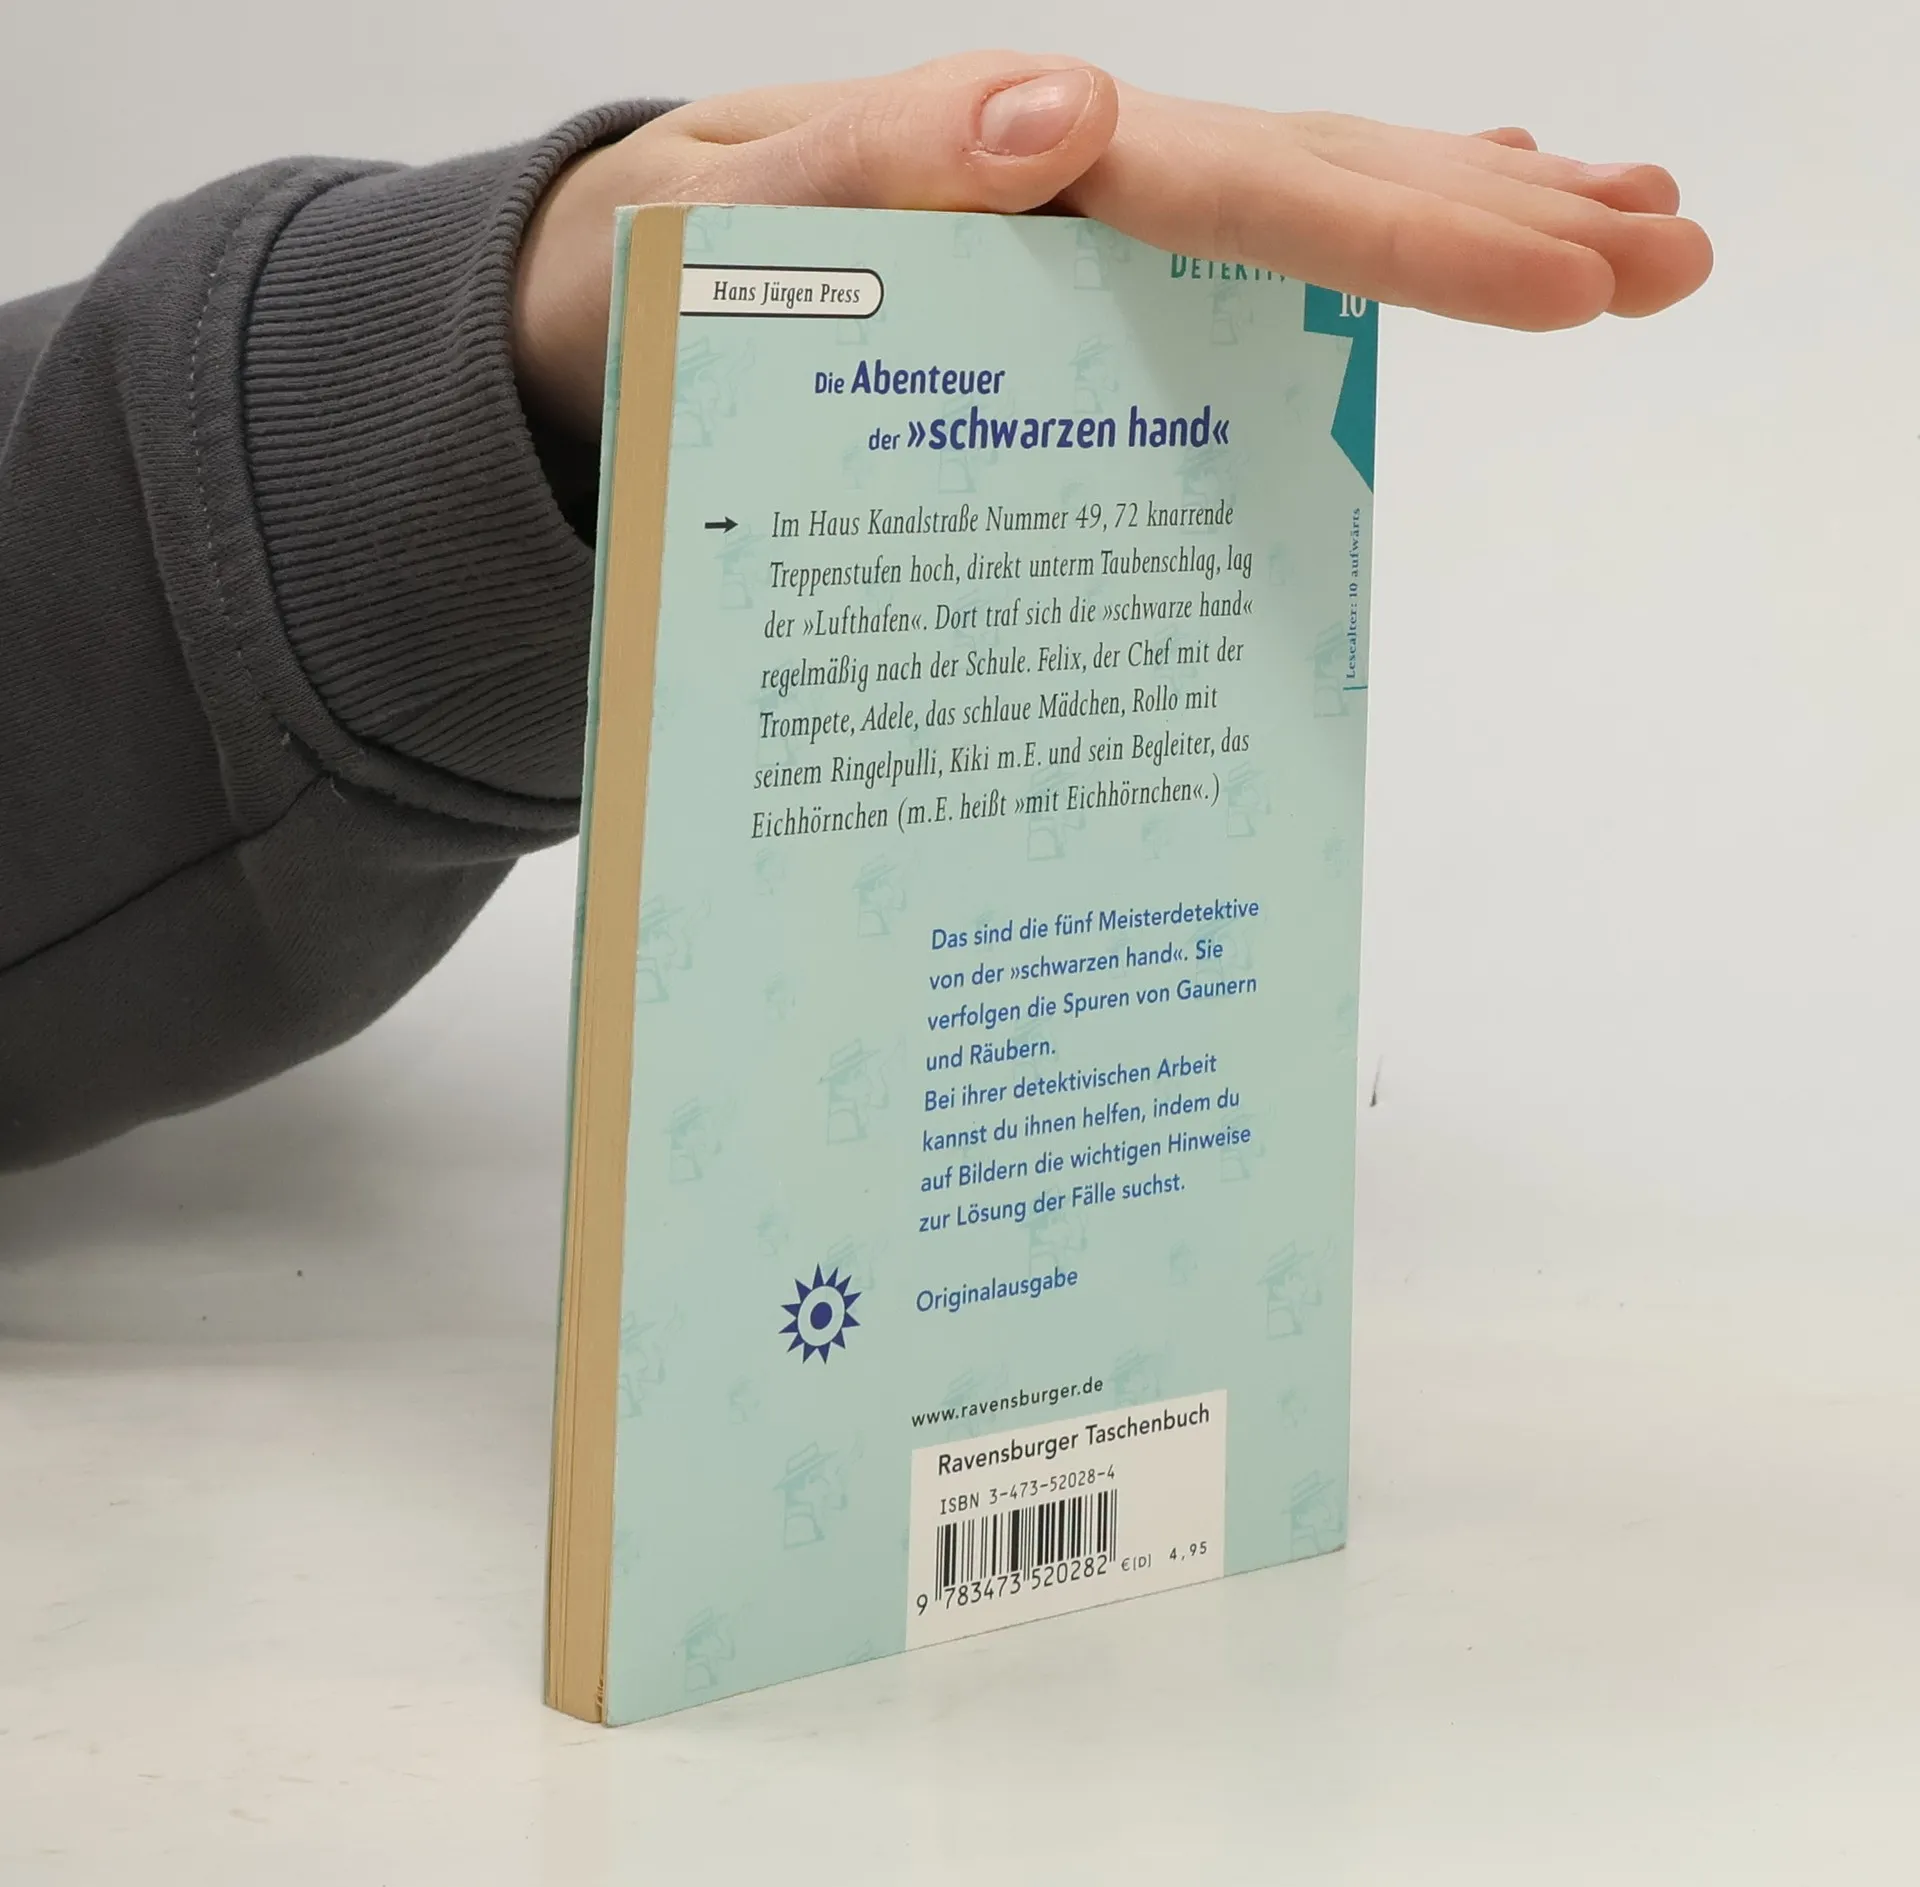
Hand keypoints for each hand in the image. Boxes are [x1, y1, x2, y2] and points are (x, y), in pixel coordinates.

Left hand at [515, 51, 1712, 439]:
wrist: (614, 282)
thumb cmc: (665, 272)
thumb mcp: (732, 221)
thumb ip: (875, 169)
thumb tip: (1065, 114)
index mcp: (1018, 166)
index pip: (1246, 194)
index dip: (1406, 236)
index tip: (1561, 277)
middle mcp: (1081, 167)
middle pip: (1316, 177)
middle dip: (1495, 223)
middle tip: (1673, 256)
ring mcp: (1096, 211)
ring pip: (1310, 189)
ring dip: (1472, 208)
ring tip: (1632, 226)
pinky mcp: (1089, 260)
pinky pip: (1245, 234)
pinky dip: (1361, 221)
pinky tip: (1462, 205)